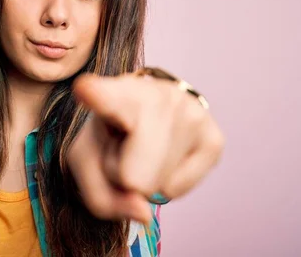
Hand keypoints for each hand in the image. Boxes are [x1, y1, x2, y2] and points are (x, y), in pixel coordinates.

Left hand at [68, 72, 223, 223]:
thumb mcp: (87, 164)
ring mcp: (192, 113)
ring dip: (146, 177)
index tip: (85, 88)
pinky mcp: (214, 139)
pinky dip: (167, 183)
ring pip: (157, 185)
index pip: (107, 97)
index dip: (96, 95)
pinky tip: (166, 154)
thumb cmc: (109, 137)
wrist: (143, 114)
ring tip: (143, 147)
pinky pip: (177, 190)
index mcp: (115, 92)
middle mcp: (158, 95)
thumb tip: (144, 213)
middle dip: (123, 177)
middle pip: (134, 178)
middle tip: (123, 149)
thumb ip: (101, 196)